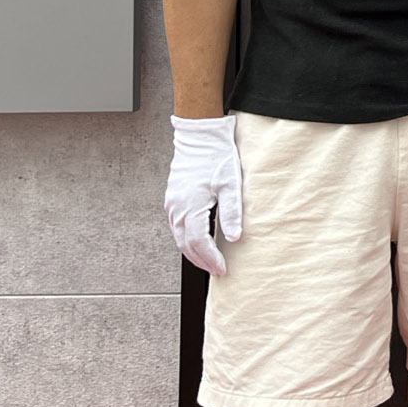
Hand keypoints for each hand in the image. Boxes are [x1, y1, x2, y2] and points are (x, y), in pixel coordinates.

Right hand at [166, 114, 242, 275]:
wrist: (200, 136)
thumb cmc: (216, 157)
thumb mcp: (231, 184)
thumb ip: (232, 213)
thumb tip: (234, 238)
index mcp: (191, 206)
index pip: (199, 243)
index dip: (211, 259)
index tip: (222, 269)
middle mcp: (177, 208)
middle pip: (186, 245)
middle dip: (201, 261)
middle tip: (216, 270)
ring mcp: (172, 204)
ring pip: (179, 237)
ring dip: (193, 252)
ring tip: (209, 261)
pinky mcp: (172, 199)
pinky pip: (177, 226)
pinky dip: (187, 239)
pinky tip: (198, 241)